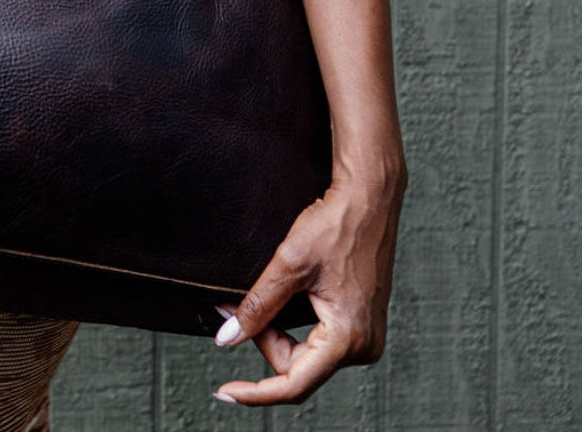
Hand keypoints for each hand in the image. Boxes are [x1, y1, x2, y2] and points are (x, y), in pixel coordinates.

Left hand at [212, 168, 406, 405]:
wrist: (368, 199)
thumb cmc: (333, 226)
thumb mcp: (288, 264)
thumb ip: (258, 306)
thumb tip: (227, 338)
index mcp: (347, 338)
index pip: (293, 384)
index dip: (255, 391)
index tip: (223, 391)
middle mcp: (363, 347)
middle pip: (297, 368)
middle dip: (264, 341)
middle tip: (238, 306)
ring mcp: (366, 338)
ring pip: (307, 357)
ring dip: (279, 335)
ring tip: (266, 298)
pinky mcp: (363, 325)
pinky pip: (321, 343)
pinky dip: (296, 330)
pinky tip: (288, 303)